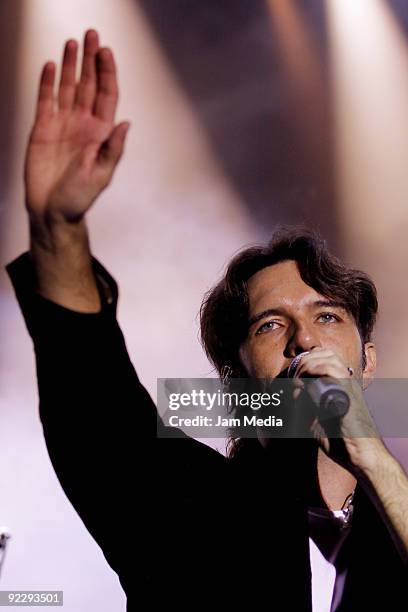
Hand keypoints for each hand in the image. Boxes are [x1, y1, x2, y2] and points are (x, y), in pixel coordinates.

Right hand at [25, 29, 129, 222]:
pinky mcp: (42, 128)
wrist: (52, 210)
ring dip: (70, 65)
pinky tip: (49, 66)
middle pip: (89, 85)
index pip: (107, 96)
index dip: (107, 73)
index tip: (105, 51)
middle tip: (91, 34)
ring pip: (67, 87)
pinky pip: (45, 100)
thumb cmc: (79, 197)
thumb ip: (113, 149)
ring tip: (71, 42)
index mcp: (101, 133)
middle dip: (90, 60)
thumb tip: (126, 123)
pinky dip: (46, 83)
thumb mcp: (101, 175)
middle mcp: (83, 124)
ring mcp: (63, 124)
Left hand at [292, 348, 386, 474]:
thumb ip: (307, 403)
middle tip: (294, 379)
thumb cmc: (339, 440)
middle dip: (303, 361)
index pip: (323, 356)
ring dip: (307, 364)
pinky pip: (331, 370)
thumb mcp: (316, 418)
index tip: (293, 377)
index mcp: (339, 385)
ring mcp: (348, 385)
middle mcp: (345, 381)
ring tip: (298, 380)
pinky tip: (303, 381)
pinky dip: (314, 369)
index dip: (306, 360)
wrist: (359, 455)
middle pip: (323, 353)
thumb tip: (295, 388)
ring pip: (327, 357)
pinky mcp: (348, 392)